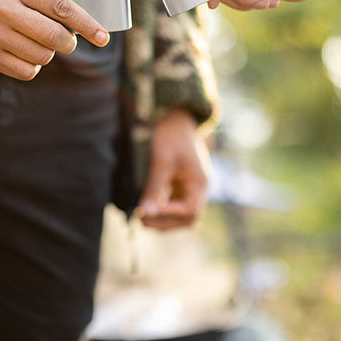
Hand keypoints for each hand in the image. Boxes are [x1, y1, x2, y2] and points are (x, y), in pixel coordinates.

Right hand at [0, 0, 108, 78]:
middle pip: (54, 36)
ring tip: (37, 42)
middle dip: (68, 42)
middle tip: (66, 40)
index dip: (85, 23)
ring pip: (42, 55)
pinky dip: (33, 66)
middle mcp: (3, 9)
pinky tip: (25, 54)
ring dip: (48, 53)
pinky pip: (26, 71)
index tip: (102, 36)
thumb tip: (80, 24)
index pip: (60, 6)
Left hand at [136, 109, 209, 230]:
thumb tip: (145, 212)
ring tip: (141, 217)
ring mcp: (191, 187)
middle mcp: (198, 188)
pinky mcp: (181, 184)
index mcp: (199, 183)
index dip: (169, 215)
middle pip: (188, 218)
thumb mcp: (162, 160)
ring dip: (163, 219)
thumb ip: (155, 187)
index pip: (189, 211)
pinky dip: (161, 209)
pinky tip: (145, 207)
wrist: (177, 117)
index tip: (148, 211)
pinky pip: (174, 204)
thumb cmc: (171, 135)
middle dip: (165, 223)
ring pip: (181, 214)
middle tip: (142, 221)